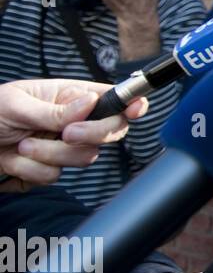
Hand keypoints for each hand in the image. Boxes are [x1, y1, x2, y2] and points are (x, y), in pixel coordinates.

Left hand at [0, 78, 147, 188]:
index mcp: (71, 96)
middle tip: (65, 134)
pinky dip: (30, 170)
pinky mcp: (50, 168)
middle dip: (89, 135)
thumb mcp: (17, 104)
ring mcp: (64, 147)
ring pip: (83, 158)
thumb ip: (56, 110)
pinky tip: (14, 158)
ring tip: (21, 144)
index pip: (113, 98)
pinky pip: (53, 176)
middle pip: (111, 132)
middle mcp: (75, 121)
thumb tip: (90, 103)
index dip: (132, 103)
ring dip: (48, 154)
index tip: (136, 110)